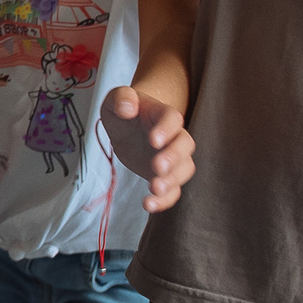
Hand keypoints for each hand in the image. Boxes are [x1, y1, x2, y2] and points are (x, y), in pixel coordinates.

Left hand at [100, 87, 194, 211]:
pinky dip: (164, 200)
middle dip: (173, 158)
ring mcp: (172, 157)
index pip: (173, 119)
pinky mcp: (165, 175)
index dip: (166, 129)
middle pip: (185, 146)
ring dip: (172, 180)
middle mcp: (173, 136)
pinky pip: (173, 190)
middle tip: (156, 167)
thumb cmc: (124, 109)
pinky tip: (148, 204)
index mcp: (162, 114)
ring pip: (184, 169)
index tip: (153, 140)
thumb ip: (121, 98)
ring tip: (154, 188)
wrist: (129, 125)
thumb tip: (128, 107)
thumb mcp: (116, 98)